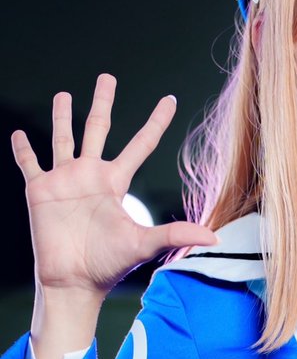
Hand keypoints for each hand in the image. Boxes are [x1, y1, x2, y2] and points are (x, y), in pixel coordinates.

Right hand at [11, 74, 218, 297]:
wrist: (74, 282)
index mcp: (116, 182)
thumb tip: (215, 236)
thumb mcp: (143, 244)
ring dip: (62, 117)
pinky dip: (23, 149)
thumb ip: (176, 234)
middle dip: (102, 102)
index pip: (140, 144)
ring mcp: (64, 181)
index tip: (169, 99)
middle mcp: (91, 175)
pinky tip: (18, 134)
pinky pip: (30, 163)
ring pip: (63, 138)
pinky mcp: (40, 190)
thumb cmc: (109, 266)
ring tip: (64, 95)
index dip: (156, 121)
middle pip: (98, 128)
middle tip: (107, 76)